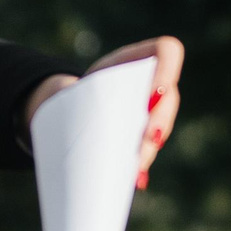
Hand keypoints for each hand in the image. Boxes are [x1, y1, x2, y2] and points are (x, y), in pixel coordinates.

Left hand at [20, 37, 185, 184]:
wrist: (62, 112)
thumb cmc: (70, 95)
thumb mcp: (71, 87)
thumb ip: (75, 92)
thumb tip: (75, 111)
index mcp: (134, 60)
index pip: (167, 52)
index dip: (168, 71)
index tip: (153, 96)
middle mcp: (150, 84)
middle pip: (168, 98)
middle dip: (159, 121)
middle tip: (146, 139)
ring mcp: (151, 113)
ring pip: (161, 128)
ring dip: (149, 148)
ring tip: (135, 168)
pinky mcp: (143, 139)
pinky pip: (148, 150)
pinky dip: (140, 164)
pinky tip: (135, 179)